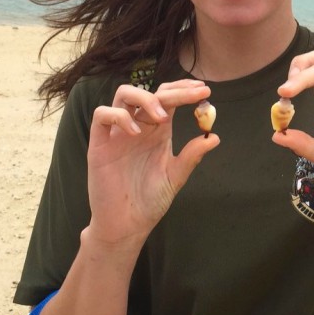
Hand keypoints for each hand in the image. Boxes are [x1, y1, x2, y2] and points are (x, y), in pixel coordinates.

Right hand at [86, 79, 218, 245]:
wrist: (128, 224)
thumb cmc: (150, 200)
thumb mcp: (175, 176)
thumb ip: (191, 156)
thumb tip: (214, 137)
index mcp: (158, 132)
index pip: (169, 99)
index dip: (185, 90)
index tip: (204, 90)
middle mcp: (139, 127)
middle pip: (152, 93)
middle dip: (175, 90)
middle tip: (195, 94)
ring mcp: (118, 133)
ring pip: (123, 94)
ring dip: (145, 98)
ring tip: (163, 118)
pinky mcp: (99, 144)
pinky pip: (102, 115)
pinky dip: (119, 116)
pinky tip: (136, 132)